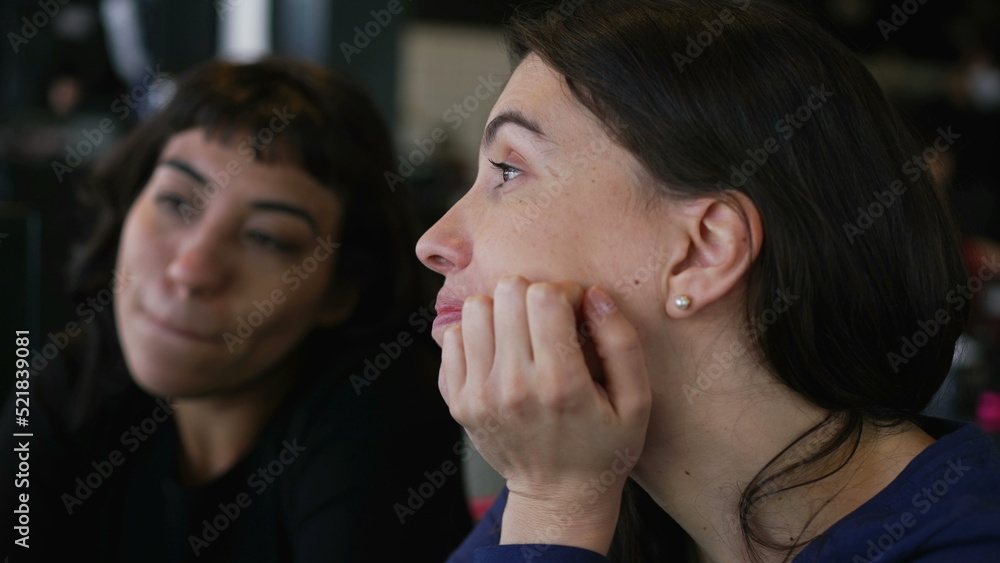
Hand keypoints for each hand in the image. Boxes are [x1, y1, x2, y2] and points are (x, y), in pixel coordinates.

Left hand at [439, 276, 651, 553]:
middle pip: (507, 293)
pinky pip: (452, 338)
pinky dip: (475, 335)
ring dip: (501, 311)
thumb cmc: (604, 447)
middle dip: (533, 295)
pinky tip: (499, 353)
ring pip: (475, 309)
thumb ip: (621, 343)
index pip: (544, 296)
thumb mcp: (636, 402)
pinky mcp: (458, 401)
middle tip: (548, 320)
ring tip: (521, 335)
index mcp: (560, 383)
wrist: (558, 498)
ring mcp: (478, 395)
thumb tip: (595, 295)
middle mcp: (513, 386)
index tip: (575, 310)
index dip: (565, 291)